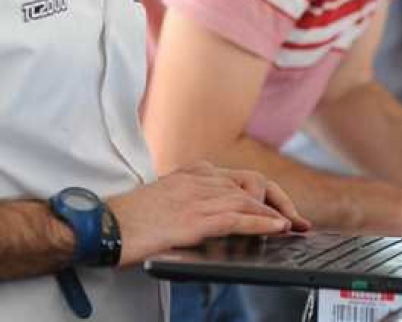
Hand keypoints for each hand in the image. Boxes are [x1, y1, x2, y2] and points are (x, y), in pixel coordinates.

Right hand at [107, 161, 309, 266]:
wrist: (103, 225)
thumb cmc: (129, 219)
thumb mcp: (166, 200)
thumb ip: (192, 202)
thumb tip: (218, 221)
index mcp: (193, 173)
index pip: (241, 178)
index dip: (267, 194)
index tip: (283, 210)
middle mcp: (199, 179)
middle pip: (253, 184)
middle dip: (280, 202)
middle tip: (298, 222)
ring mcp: (197, 197)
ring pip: (249, 200)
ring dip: (278, 214)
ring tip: (295, 227)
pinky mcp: (193, 218)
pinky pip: (237, 218)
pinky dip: (262, 223)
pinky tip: (278, 229)